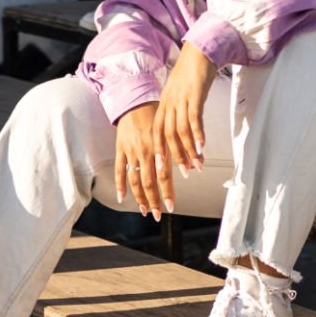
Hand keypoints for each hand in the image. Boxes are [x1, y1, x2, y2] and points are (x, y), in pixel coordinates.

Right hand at [113, 104, 172, 218]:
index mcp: (158, 148)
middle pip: (149, 182)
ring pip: (134, 179)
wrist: (136, 102)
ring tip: (145, 210)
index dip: (167, 193)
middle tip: (158, 215)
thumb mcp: (170, 132)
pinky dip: (120, 185)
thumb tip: (196, 165)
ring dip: (139, 197)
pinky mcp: (120, 149)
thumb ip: (179, 151)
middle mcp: (145, 152)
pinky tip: (123, 198)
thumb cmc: (156, 117)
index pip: (164, 176)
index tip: (171, 207)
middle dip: (154, 200)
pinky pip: (119, 170)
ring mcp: (131, 152)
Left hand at [153, 43, 212, 176]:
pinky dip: (197, 134)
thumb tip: (182, 129)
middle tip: (184, 172)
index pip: (158, 132)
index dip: (160, 151)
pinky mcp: (194, 95)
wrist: (199, 51)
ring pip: (181, 130)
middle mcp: (169, 103)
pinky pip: (194, 118)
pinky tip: (202, 146)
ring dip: (189, 150)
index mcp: (164, 104)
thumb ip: (178, 110)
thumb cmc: (190, 73)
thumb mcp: (179, 93)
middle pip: (168, 135)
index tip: (163, 169)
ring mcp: (181, 99)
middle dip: (176, 157)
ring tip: (197, 164)